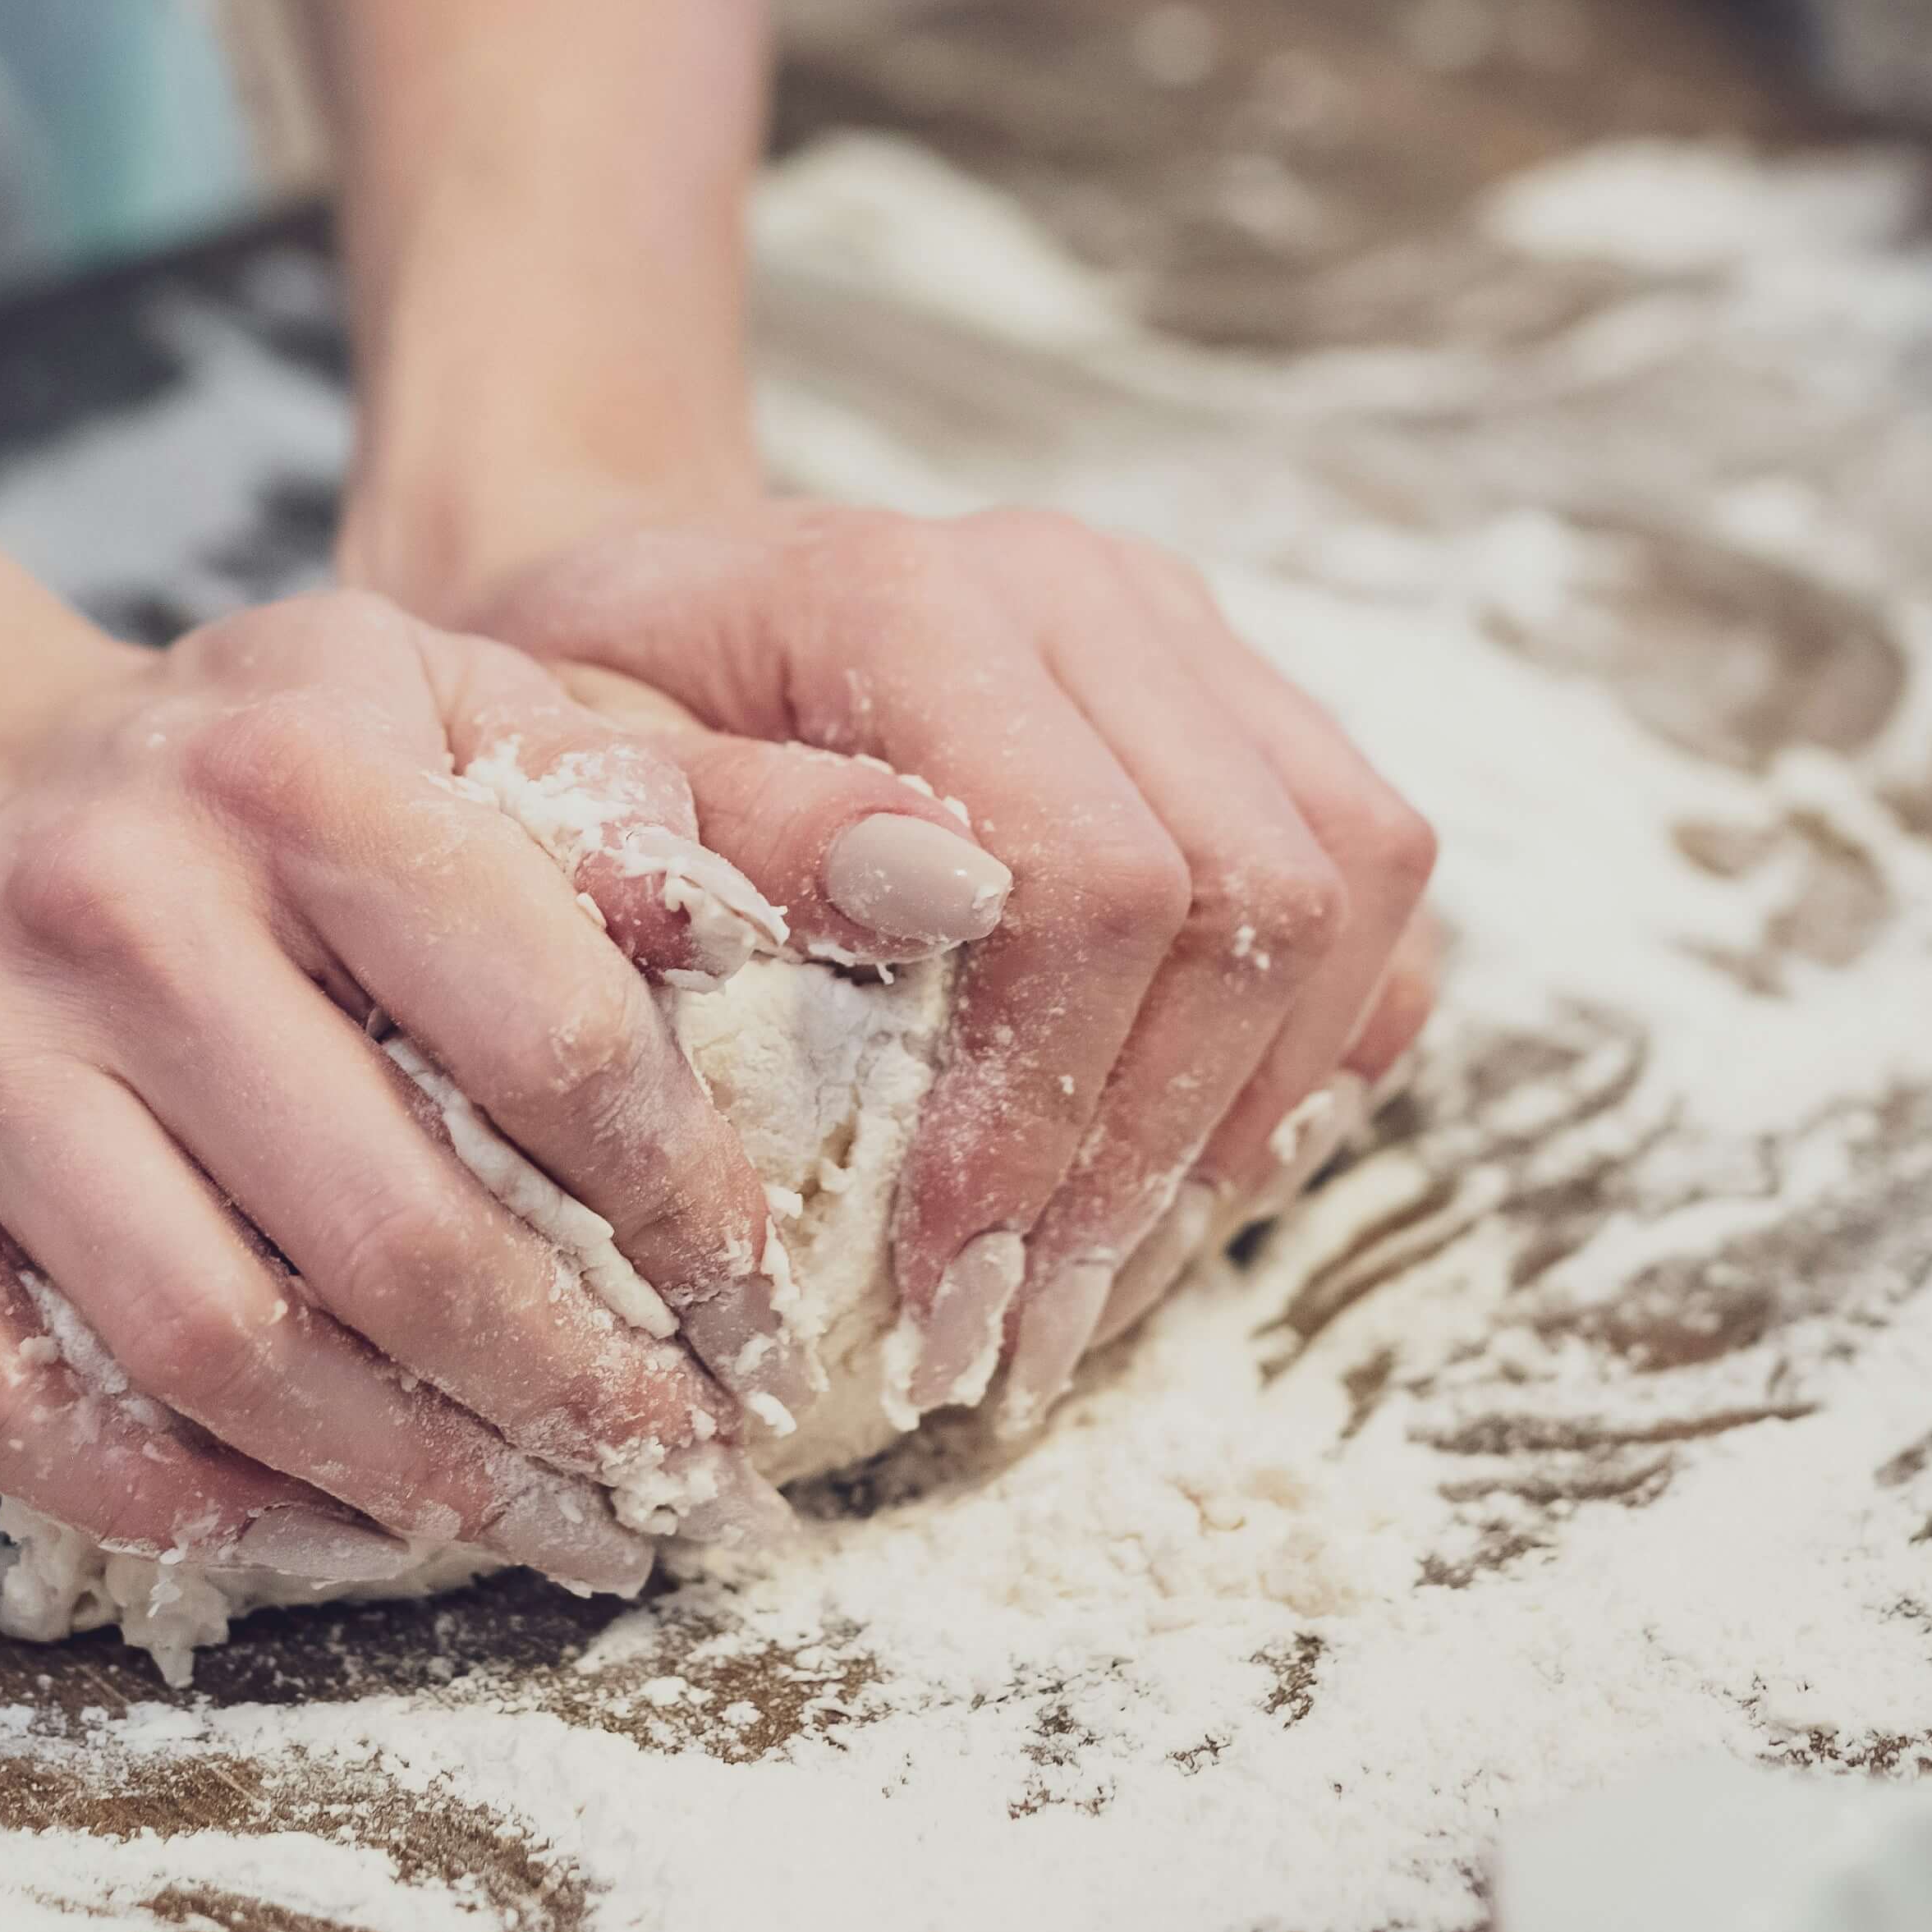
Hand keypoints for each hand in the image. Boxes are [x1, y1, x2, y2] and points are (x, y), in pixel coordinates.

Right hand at [0, 590, 799, 1590]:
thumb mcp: (481, 721)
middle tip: (673, 1481)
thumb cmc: (263, 780)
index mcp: (296, 757)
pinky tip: (296, 1525)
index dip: (688, 1214)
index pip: (550, 1034)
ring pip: (205, 1340)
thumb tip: (961, 880)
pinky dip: (162, 1496)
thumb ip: (715, 801)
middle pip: (387, 1229)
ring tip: (531, 1527)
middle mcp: (103, 886)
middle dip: (569, 1395)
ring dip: (398, 1480)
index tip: (762, 1321)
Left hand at [462, 506, 1440, 1427]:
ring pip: (1351, 887)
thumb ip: (721, 831)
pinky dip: (1310, 1054)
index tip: (944, 1289)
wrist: (635, 613)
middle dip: (1145, 1161)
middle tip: (1020, 1341)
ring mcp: (1183, 632)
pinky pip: (1370, 887)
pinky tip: (1178, 1183)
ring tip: (1095, 1292)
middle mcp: (1082, 590)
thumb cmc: (572, 723)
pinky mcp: (1242, 697)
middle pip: (1249, 896)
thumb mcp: (560, 784)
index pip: (1087, 878)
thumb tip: (935, 897)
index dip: (1041, 1112)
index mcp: (911, 597)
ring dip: (1245, 1125)